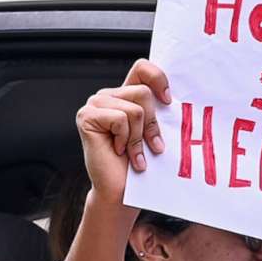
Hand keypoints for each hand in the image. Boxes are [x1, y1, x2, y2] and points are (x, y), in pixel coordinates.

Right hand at [74, 59, 171, 207]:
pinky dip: (125, 139)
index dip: (158, 79)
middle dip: (152, 123)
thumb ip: (158, 109)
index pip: (142, 68)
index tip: (168, 102)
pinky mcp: (87, 116)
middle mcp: (108, 95)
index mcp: (125, 94)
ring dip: (138, 136)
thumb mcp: (154, 131)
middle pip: (143, 92)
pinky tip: (118, 152)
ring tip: (133, 153)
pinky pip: (120, 118)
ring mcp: (95, 104)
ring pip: (134, 108)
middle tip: (153, 145)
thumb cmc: (139, 164)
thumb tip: (175, 96)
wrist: (121, 192)